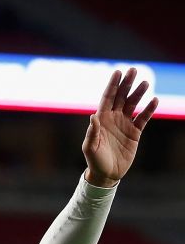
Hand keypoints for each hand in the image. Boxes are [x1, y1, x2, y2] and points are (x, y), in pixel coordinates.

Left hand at [82, 68, 158, 186]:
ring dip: (138, 93)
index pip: (107, 98)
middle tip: (134, 70)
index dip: (112, 85)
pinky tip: (154, 100)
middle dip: (127, 84)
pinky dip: (149, 109)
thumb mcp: (90, 147)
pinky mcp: (135, 132)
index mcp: (101, 119)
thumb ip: (92, 132)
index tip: (118, 72)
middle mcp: (113, 118)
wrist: (106, 174)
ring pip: (133, 104)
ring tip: (145, 83)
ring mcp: (124, 124)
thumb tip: (93, 116)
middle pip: (121, 97)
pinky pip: (143, 118)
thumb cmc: (94, 160)